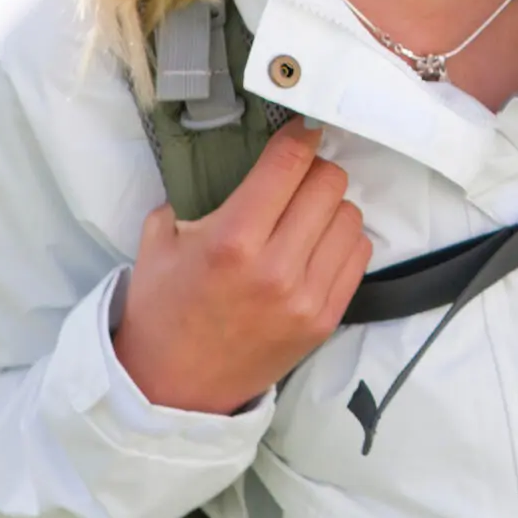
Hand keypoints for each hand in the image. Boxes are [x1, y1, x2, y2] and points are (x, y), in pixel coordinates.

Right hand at [115, 120, 371, 415]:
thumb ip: (194, 196)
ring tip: (306, 215)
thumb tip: (238, 161)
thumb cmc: (163, 310)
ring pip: (350, 218)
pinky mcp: (325, 319)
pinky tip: (318, 244)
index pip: (288, 166)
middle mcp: (276, 267)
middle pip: (329, 185)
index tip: (304, 129)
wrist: (173, 388)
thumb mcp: (159, 243)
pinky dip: (343, 241)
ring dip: (331, 207)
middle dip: (315, 171)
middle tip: (299, 176)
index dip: (301, 137)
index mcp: (231, 241)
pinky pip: (358, 257)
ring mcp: (307, 297)